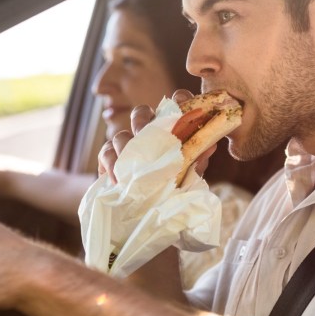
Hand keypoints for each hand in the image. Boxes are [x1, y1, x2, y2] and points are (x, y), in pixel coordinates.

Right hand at [97, 90, 215, 183]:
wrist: (149, 215)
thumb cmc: (173, 190)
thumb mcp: (189, 177)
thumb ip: (196, 162)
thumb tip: (209, 146)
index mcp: (170, 130)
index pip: (174, 106)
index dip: (178, 100)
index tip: (181, 103)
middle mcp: (147, 132)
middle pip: (141, 113)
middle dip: (142, 121)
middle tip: (145, 133)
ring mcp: (127, 145)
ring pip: (121, 134)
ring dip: (125, 146)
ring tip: (131, 165)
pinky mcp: (110, 159)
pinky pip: (106, 152)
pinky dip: (110, 163)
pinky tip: (117, 178)